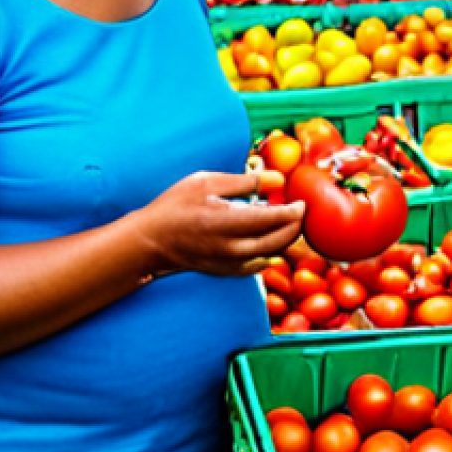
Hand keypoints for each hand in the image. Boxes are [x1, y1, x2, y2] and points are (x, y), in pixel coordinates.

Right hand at [129, 171, 304, 277]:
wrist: (150, 241)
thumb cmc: (175, 207)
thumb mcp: (207, 183)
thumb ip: (246, 182)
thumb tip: (278, 179)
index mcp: (229, 223)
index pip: (275, 219)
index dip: (295, 210)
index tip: (302, 200)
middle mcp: (233, 248)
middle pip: (280, 240)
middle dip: (296, 225)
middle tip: (300, 209)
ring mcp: (231, 264)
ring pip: (272, 254)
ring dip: (285, 238)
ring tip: (287, 220)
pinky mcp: (228, 272)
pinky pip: (259, 264)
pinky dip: (270, 251)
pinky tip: (269, 237)